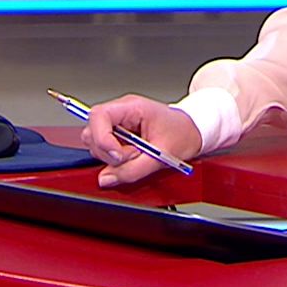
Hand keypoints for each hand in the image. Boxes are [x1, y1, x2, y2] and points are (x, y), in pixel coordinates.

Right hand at [80, 94, 201, 187]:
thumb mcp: (162, 154)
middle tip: (134, 157)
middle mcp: (120, 112)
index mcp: (132, 107)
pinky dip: (116, 158)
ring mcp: (117, 122)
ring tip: (137, 156)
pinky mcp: (117, 134)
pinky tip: (133, 156)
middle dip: (109, 152)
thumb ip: (133, 169)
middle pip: (93, 131)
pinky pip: (104, 148)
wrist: (193, 130)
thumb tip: (106, 178)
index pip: (99, 115)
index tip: (117, 156)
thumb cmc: (182, 133)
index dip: (102, 138)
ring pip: (96, 142)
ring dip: (113, 157)